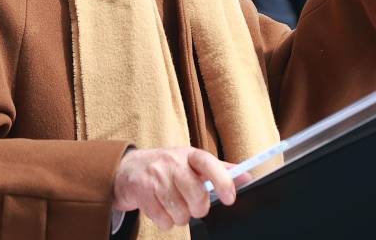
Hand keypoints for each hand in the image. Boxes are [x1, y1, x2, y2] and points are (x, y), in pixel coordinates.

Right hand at [111, 146, 245, 229]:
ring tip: (174, 205)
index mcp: (188, 154)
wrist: (128, 169)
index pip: (209, 164)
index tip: (229, 198)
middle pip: (196, 196)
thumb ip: (219, 170)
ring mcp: (155, 177)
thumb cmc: (167, 167)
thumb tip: (246, 176)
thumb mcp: (192, 162)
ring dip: (180, 216)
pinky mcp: (141, 192)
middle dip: (197, 208)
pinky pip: (163, 220)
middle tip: (192, 204)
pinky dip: (165, 221)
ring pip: (180, 212)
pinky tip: (161, 208)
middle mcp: (171, 163)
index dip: (222, 181)